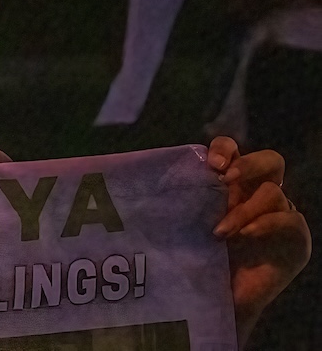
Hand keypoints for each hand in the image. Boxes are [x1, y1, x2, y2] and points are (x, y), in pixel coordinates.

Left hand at [207, 136, 310, 345]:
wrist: (216, 298)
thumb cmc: (196, 255)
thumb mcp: (187, 220)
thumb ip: (186, 196)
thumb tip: (154, 172)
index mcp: (232, 184)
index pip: (233, 151)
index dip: (225, 149)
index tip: (211, 164)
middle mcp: (258, 195)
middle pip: (270, 161)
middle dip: (248, 163)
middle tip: (225, 178)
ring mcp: (280, 215)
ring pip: (273, 192)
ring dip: (245, 208)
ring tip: (220, 231)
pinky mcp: (295, 239)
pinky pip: (290, 220)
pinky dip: (267, 223)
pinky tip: (246, 234)